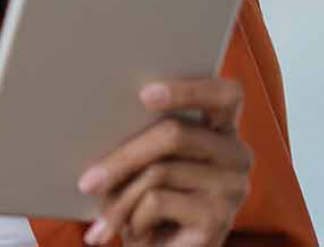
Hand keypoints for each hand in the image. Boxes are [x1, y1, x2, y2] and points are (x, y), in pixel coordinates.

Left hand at [77, 78, 252, 246]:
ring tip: (106, 218)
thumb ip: (142, 138)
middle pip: (175, 134)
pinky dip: (134, 218)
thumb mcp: (144, 165)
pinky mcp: (219, 220)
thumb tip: (101, 122)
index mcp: (221, 130)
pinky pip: (158, 202)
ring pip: (159, 170)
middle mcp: (236, 156)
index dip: (189, 90)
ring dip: (121, 197)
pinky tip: (134, 233)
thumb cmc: (148, 205)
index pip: (226, 94)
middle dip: (124, 156)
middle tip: (87, 181)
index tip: (144, 95)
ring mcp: (232, 189)